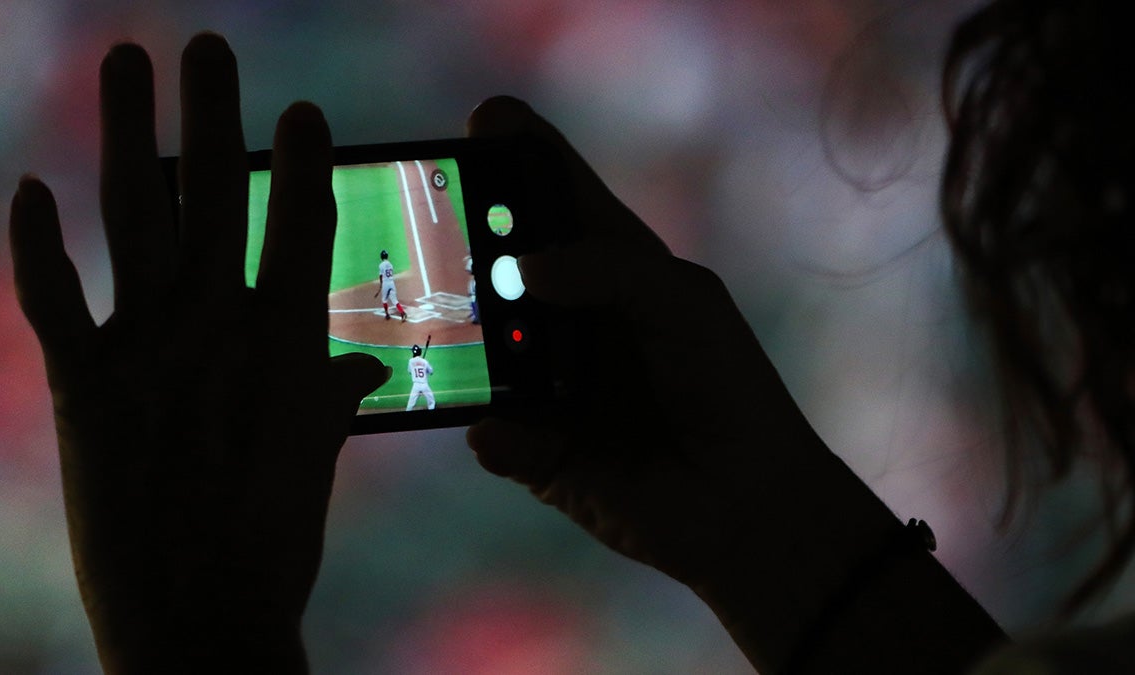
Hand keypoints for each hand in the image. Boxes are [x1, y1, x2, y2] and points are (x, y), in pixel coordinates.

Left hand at [9, 34, 385, 672]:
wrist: (200, 616)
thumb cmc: (274, 541)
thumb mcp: (316, 459)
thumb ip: (331, 392)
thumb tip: (362, 362)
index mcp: (288, 343)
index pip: (301, 226)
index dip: (302, 161)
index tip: (302, 109)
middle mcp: (218, 330)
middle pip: (217, 195)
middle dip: (213, 110)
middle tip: (208, 45)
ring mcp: (148, 353)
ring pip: (138, 216)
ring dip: (129, 132)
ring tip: (127, 62)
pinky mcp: (83, 387)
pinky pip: (53, 299)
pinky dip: (37, 245)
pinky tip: (30, 190)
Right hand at [463, 97, 932, 670]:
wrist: (747, 506)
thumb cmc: (726, 387)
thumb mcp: (681, 303)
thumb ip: (608, 268)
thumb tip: (519, 269)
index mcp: (611, 269)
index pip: (557, 198)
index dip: (521, 155)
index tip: (484, 120)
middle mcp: (567, 319)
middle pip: (498, 268)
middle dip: (459, 245)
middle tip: (426, 225)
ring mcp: (545, 384)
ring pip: (479, 349)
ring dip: (456, 339)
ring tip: (433, 322)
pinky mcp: (535, 450)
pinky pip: (493, 433)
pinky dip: (494, 431)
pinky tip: (501, 429)